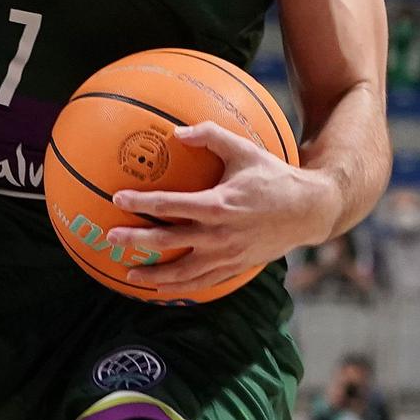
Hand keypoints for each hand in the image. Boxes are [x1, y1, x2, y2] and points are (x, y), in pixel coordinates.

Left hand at [107, 120, 338, 294]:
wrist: (308, 211)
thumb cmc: (273, 177)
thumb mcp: (244, 150)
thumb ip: (211, 136)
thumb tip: (177, 131)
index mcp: (218, 205)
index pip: (171, 206)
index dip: (142, 202)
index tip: (118, 198)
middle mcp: (220, 235)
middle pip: (170, 242)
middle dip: (137, 241)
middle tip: (111, 238)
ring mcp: (228, 256)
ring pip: (184, 272)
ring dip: (155, 275)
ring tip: (129, 275)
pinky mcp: (236, 268)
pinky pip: (203, 283)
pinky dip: (181, 288)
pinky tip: (163, 288)